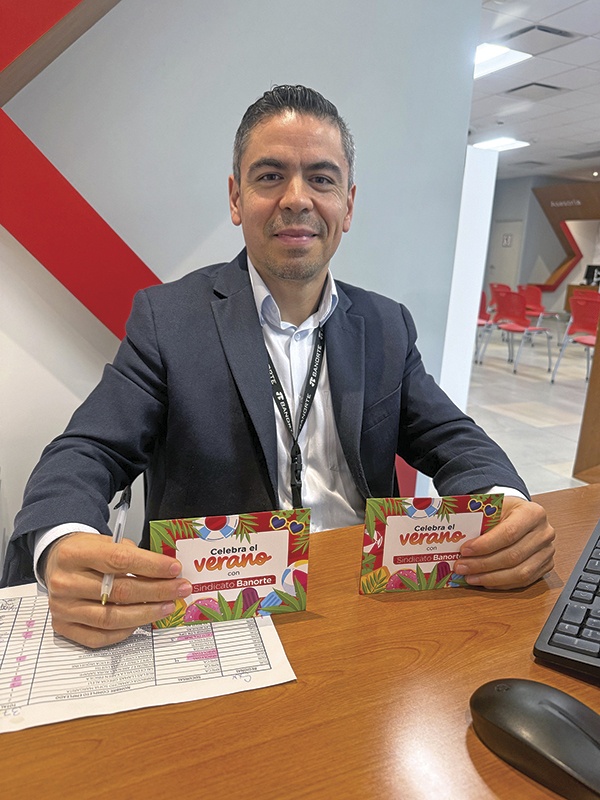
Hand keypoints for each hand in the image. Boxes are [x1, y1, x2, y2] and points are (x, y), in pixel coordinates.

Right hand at [44, 532, 192, 647]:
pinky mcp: (63, 626)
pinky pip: (99, 637)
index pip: (119, 560)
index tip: (174, 569)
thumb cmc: (85, 551)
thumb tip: (165, 571)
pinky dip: (124, 632)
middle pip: (119, 591)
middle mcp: (65, 582)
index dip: (151, 566)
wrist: (56, 562)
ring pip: (111, 618)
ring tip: (167, 606)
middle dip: (157, 591)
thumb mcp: (105, 541)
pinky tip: (141, 621)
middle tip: (180, 588)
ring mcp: (63, 608)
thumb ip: (132, 554)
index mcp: (75, 554)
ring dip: (146, 613)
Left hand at [452, 497, 554, 588]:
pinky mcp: (546, 566)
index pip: (508, 533)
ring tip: (470, 577)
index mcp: (532, 513)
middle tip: (461, 567)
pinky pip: (524, 581)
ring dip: (491, 578)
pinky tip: (484, 581)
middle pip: (513, 556)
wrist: (522, 514)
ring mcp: (547, 551)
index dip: (485, 545)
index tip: (465, 551)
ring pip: (519, 573)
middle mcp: (544, 533)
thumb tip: (457, 540)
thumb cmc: (506, 510)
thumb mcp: (493, 506)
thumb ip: (480, 520)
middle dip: (483, 564)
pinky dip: (501, 584)